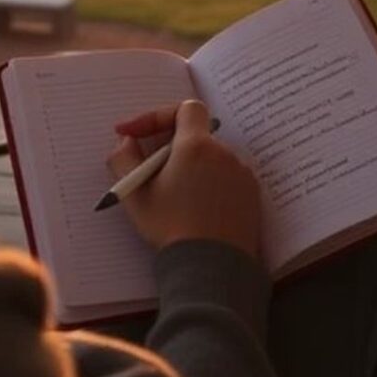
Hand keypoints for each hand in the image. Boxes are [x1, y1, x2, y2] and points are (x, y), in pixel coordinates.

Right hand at [108, 99, 260, 257]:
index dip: (157, 116)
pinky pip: (227, 176)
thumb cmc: (171, 229)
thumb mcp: (136, 194)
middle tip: (151, 168)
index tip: (133, 134)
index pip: (184, 108)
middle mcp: (224, 152)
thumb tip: (127, 140)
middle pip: (196, 135)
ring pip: (211, 157)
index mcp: (195, 146)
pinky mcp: (252, 192)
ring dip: (192, 166)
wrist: (212, 268)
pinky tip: (197, 205)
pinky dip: (211, 182)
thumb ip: (123, 159)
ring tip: (174, 193)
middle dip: (171, 146)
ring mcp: (242, 172)